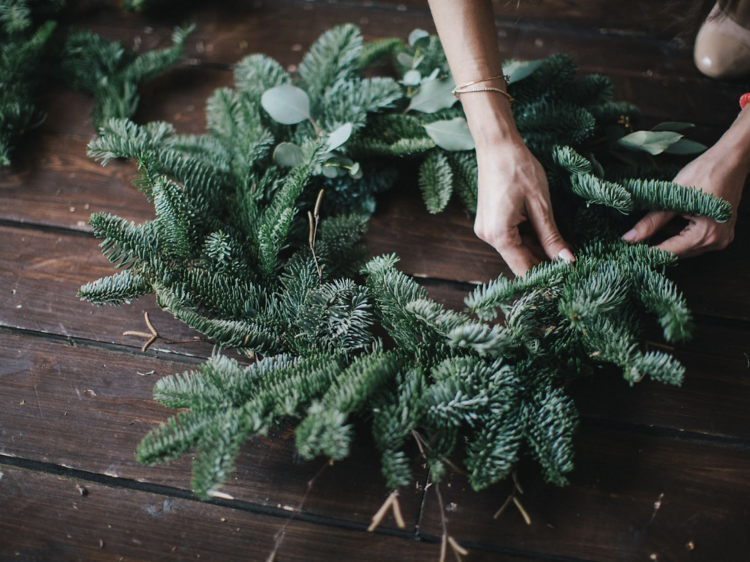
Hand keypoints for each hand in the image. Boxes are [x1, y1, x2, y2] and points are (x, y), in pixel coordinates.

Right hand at [474, 139, 574, 275]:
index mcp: (499, 235)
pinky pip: (511, 239)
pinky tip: (546, 237)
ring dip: (537, 251)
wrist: (497, 147)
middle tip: (570, 266)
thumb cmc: (519, 170)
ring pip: (516, 250)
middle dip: (543, 264)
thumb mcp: (540, 206)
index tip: (565, 284)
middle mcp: (488, 236)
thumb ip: (551, 237)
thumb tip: (567, 261)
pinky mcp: (489, 222)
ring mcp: (486, 229)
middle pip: (519, 261)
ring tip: (562, 251)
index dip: (545, 278)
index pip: (524, 269)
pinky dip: (528, 240)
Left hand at [621, 145, 745, 257]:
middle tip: (637, 240)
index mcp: (706, 234)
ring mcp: (722, 237)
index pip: (670, 251)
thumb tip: (629, 238)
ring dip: (669, 239)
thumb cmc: (704, 173)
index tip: (630, 251)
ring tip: (654, 226)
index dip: (648, 252)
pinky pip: (696, 239)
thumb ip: (651, 221)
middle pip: (679, 252)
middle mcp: (717, 241)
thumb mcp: (672, 198)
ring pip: (687, 247)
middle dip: (658, 246)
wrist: (731, 159)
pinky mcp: (722, 231)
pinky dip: (681, 233)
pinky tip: (671, 220)